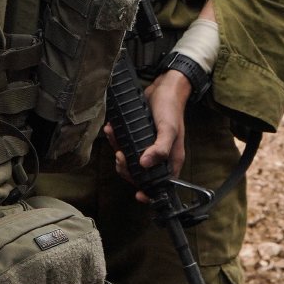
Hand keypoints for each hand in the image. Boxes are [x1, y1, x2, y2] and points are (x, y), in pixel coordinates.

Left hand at [111, 69, 191, 191]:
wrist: (164, 88)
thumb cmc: (171, 109)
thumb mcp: (169, 129)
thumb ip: (160, 148)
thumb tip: (144, 164)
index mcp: (170, 160)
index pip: (161, 184)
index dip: (150, 193)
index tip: (139, 195)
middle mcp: (159, 157)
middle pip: (140, 175)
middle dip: (126, 168)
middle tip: (120, 156)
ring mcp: (147, 147)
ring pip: (129, 160)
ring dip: (117, 151)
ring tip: (113, 137)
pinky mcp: (137, 137)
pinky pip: (124, 144)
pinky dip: (116, 139)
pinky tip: (112, 129)